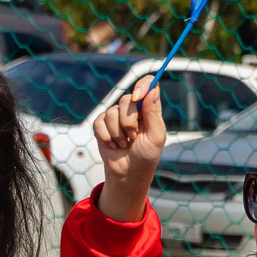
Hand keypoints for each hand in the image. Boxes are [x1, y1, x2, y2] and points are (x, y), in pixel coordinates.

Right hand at [89, 77, 166, 222]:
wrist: (128, 173)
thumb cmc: (146, 156)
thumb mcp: (156, 136)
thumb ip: (153, 113)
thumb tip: (152, 90)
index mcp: (149, 108)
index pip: (148, 83)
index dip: (142, 86)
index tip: (137, 97)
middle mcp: (132, 109)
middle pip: (126, 100)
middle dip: (129, 121)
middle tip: (134, 137)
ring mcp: (116, 116)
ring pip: (112, 112)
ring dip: (117, 133)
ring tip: (124, 144)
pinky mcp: (102, 125)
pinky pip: (99, 122)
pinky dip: (106, 136)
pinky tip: (113, 145)